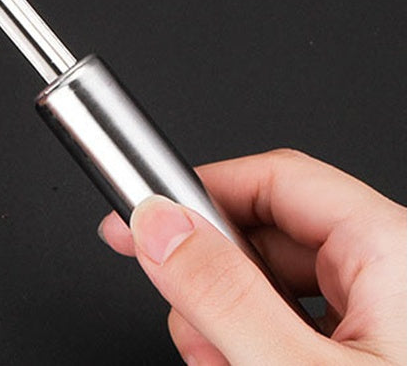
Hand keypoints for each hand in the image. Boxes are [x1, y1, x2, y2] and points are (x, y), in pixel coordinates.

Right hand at [99, 149, 405, 363]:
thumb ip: (222, 294)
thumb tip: (159, 226)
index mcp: (395, 252)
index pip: (274, 179)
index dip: (201, 190)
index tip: (144, 215)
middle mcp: (397, 274)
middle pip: (270, 235)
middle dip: (213, 275)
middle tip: (188, 322)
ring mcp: (389, 317)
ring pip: (276, 285)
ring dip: (231, 321)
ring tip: (224, 364)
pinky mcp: (376, 351)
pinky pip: (297, 326)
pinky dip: (258, 346)